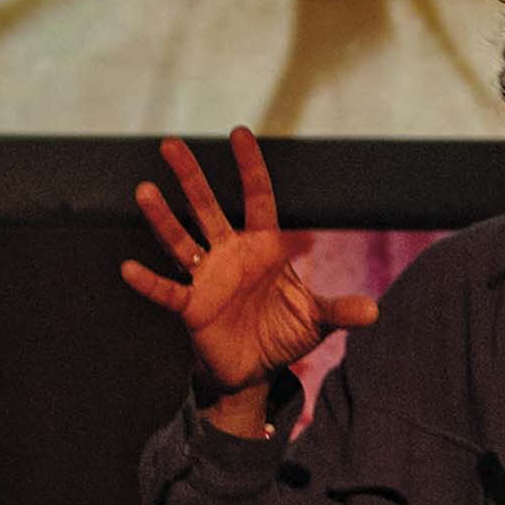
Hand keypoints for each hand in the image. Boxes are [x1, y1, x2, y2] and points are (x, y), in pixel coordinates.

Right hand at [118, 129, 376, 434]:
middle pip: (208, 208)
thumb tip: (374, 311)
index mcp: (263, 248)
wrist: (254, 371)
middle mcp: (230, 254)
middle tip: (172, 144)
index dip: (250, 167)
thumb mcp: (316, 321)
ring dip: (163, 218)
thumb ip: (339, 310)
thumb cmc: (282, 334)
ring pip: (181, 240)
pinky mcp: (191, 307)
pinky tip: (129, 268)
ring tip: (144, 192)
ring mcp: (207, 278)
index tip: (240, 133)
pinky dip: (149, 283)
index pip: (257, 198)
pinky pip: (167, 291)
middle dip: (191, 177)